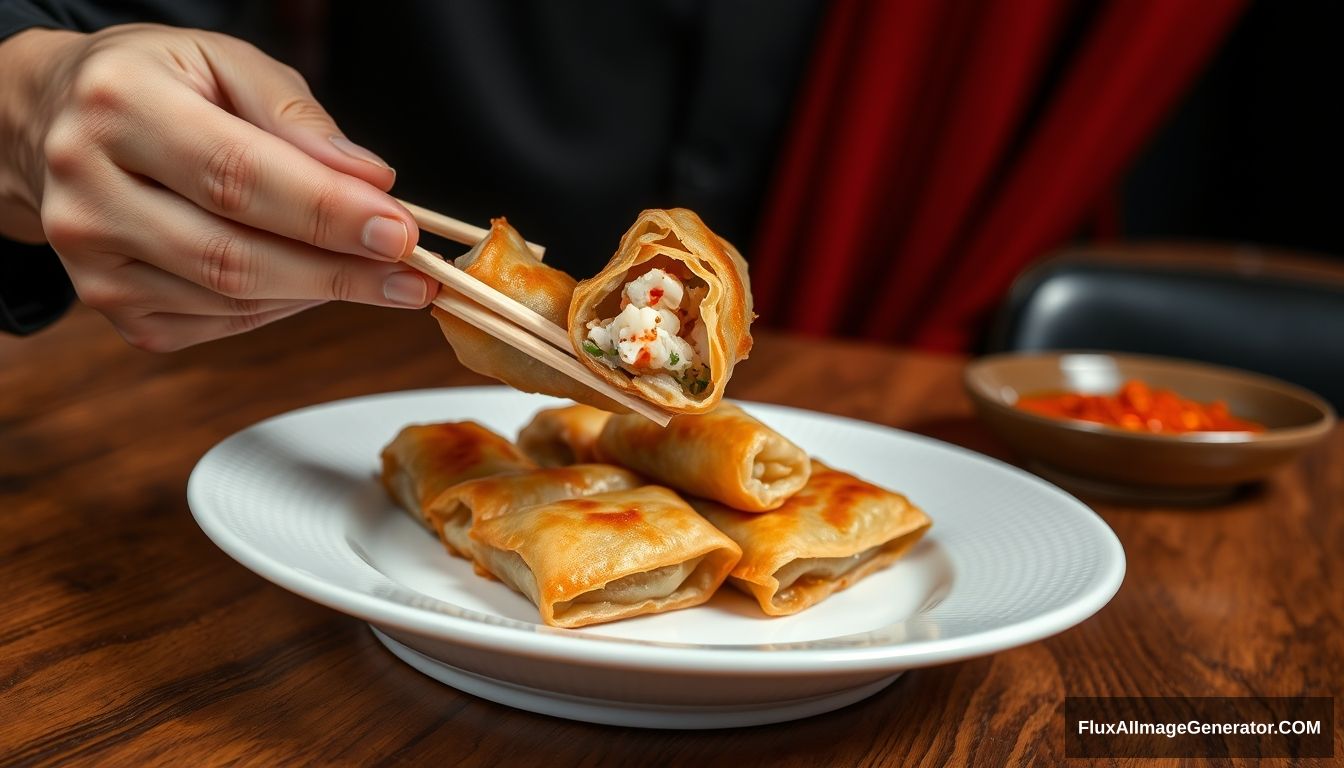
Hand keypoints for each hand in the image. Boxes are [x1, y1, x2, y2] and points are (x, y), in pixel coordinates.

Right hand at [0, 24, 434, 350]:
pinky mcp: (111, 307)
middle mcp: (90, 190)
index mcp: (119, 106)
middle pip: (233, 255)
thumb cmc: (157, 87)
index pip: (237, 175)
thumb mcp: (226, 62)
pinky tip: (308, 279)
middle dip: (340, 272)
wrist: (58, 124)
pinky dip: (281, 308)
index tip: (398, 232)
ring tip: (377, 274)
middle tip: (414, 276)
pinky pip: (219, 325)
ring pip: (231, 300)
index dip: (326, 212)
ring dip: (319, 293)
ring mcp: (93, 261)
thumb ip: (299, 118)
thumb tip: (369, 180)